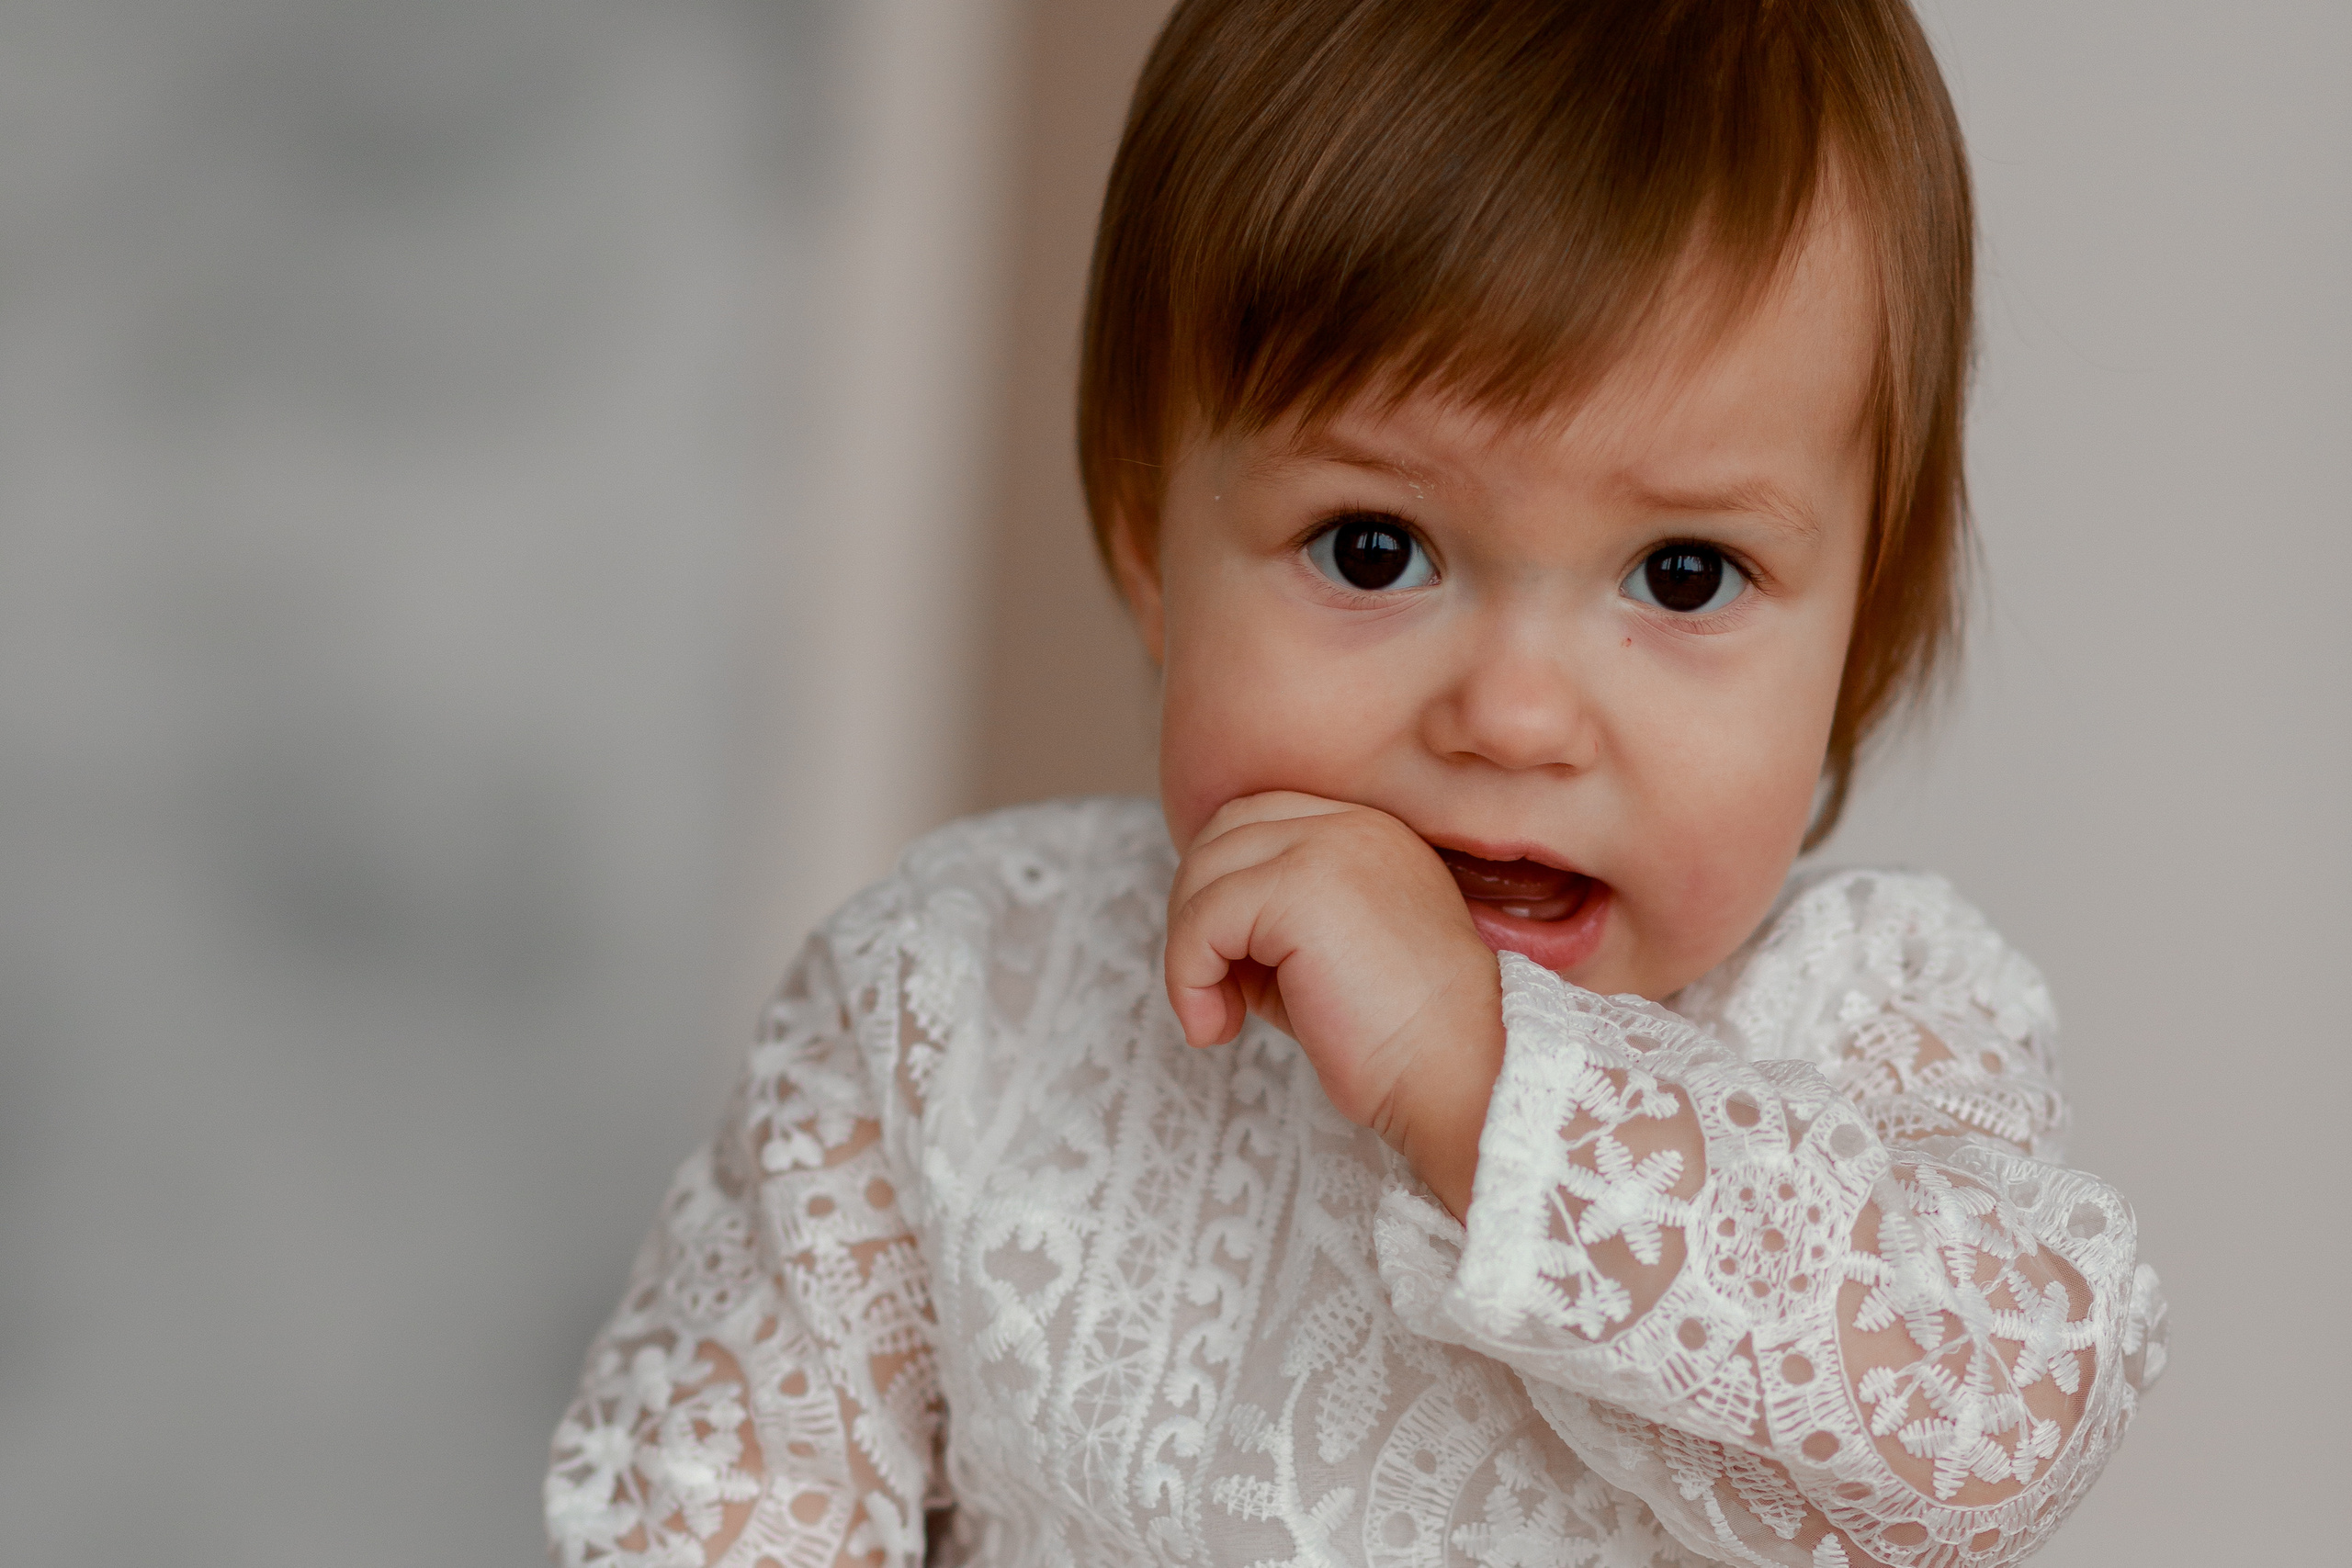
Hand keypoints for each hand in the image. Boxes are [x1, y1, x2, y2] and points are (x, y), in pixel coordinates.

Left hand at [1164, 791, 1504, 1217]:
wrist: (1464, 1075)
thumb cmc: (1400, 1040)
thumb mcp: (1325, 961)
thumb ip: (1269, 927)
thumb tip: (1199, 933)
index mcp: (1366, 833)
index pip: (1257, 822)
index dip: (1223, 890)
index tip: (1230, 971)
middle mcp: (1350, 824)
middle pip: (1221, 833)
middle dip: (1195, 912)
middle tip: (1208, 991)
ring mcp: (1328, 846)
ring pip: (1204, 872)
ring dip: (1188, 951)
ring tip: (1214, 1018)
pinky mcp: (1301, 886)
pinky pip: (1204, 918)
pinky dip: (1189, 976)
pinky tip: (1218, 1029)